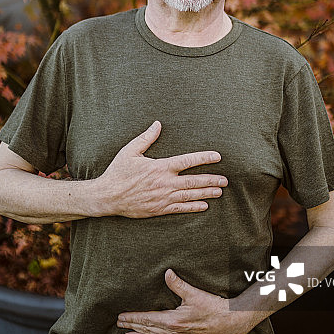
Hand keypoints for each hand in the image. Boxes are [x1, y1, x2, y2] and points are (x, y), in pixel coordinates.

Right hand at [99, 121, 226, 217]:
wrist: (107, 196)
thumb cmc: (118, 172)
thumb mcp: (130, 151)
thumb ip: (146, 138)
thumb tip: (157, 124)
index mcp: (160, 167)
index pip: (187, 161)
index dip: (204, 158)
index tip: (217, 156)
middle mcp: (165, 182)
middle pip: (194, 180)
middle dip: (212, 179)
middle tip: (225, 179)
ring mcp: (163, 197)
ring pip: (190, 195)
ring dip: (207, 193)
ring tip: (219, 191)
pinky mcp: (159, 209)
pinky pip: (180, 208)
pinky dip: (193, 207)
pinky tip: (204, 206)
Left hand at [116, 269, 255, 333]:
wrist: (230, 322)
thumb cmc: (213, 307)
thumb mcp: (194, 293)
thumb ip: (178, 284)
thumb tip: (167, 273)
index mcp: (173, 321)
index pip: (148, 319)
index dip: (133, 318)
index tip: (121, 317)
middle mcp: (174, 333)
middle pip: (148, 330)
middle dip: (132, 328)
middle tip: (118, 326)